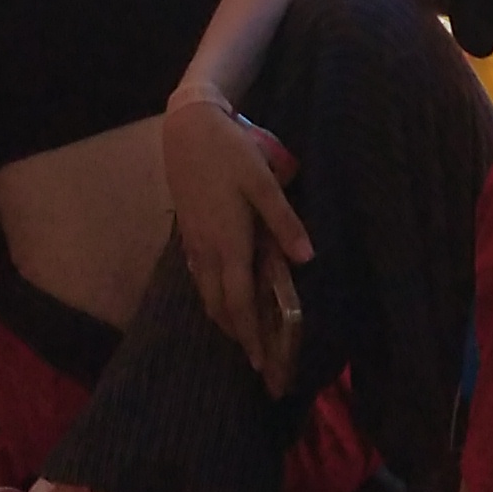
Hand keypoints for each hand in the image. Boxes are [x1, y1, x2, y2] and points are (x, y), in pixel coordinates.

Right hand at [162, 92, 310, 390]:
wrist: (187, 129)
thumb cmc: (230, 154)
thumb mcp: (263, 183)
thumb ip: (284, 222)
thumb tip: (306, 259)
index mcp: (228, 243)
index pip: (238, 303)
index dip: (250, 335)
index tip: (261, 362)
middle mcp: (207, 251)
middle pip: (220, 308)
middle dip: (238, 337)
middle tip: (257, 362)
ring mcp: (194, 244)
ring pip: (207, 295)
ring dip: (225, 319)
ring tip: (244, 336)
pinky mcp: (188, 233)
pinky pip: (200, 279)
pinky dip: (214, 298)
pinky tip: (225, 297)